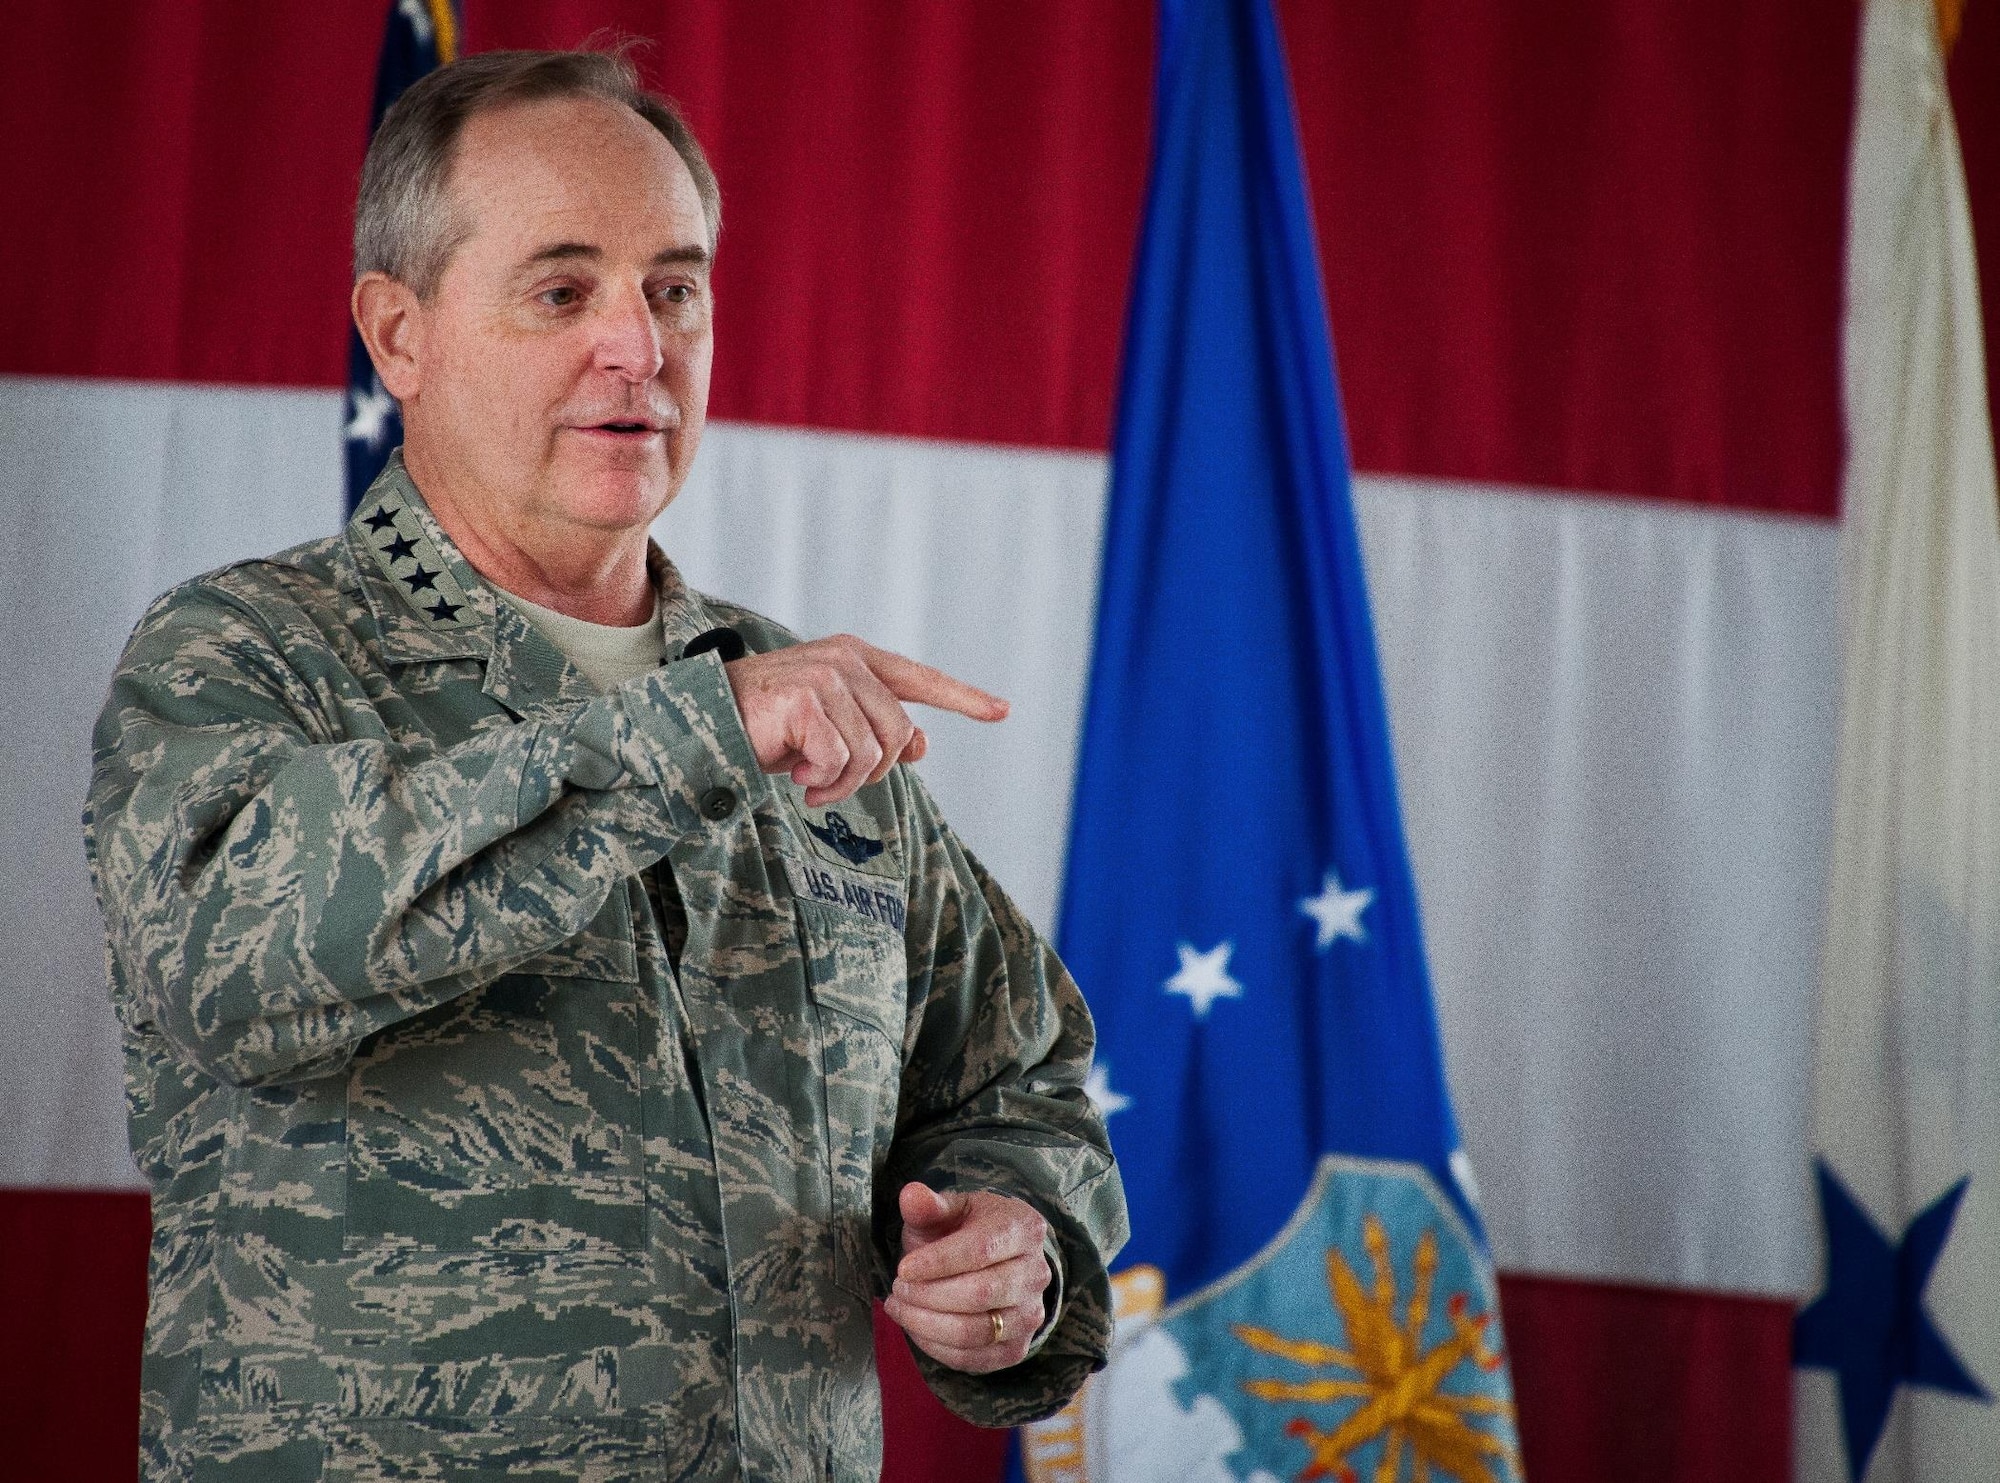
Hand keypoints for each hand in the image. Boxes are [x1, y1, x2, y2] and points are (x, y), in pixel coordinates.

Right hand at [723, 635, 1007, 806]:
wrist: (704, 723)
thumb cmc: (765, 729)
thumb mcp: (830, 733)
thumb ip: (876, 732)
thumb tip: (921, 743)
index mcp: (857, 659)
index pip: (921, 680)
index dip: (964, 698)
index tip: (1002, 710)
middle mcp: (846, 660)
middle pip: (898, 734)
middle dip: (870, 772)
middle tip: (827, 782)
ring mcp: (827, 675)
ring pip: (872, 752)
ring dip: (841, 782)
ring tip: (809, 779)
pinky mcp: (806, 698)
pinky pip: (840, 760)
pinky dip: (821, 780)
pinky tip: (793, 772)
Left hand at [883, 1183, 1052, 1374]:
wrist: (994, 1261)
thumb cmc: (964, 1231)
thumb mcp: (949, 1210)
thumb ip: (929, 1205)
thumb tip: (910, 1195)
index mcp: (1025, 1228)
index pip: (981, 1250)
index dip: (938, 1262)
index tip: (903, 1268)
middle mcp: (1037, 1273)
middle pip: (980, 1294)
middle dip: (928, 1295)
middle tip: (898, 1288)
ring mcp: (1031, 1314)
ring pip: (976, 1331)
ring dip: (927, 1324)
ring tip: (899, 1307)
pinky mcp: (1016, 1347)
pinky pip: (973, 1358)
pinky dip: (936, 1347)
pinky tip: (915, 1328)